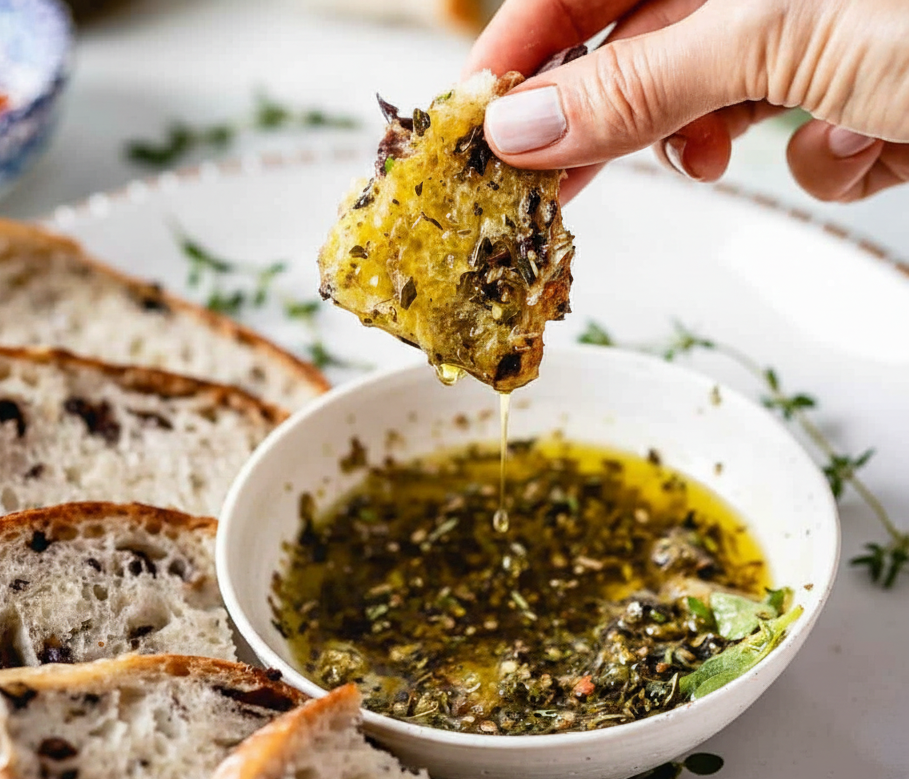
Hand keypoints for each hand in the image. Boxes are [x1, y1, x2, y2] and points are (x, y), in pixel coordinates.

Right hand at [463, 0, 908, 203]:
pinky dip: (832, 159)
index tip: (478, 118)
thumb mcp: (783, 32)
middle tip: (544, 184)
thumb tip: (519, 126)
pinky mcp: (879, 84)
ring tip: (723, 160)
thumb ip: (641, 78)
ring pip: (727, 97)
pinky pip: (814, 133)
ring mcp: (834, 26)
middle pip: (648, 38)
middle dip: (607, 114)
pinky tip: (875, 151)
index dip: (526, 42)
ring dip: (725, 140)